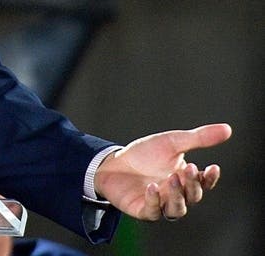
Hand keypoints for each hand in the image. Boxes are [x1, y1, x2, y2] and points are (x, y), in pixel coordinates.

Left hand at [94, 123, 231, 220]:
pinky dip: (155, 200)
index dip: (210, 178)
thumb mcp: (172, 142)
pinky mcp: (143, 209)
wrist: (112, 162)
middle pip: (193, 196)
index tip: (212, 167)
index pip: (204, 183)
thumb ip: (199, 138)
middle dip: (192, 184)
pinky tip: (152, 187)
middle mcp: (175, 194)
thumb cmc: (144, 154)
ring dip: (178, 195)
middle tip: (188, 168)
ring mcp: (160, 204)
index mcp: (184, 179)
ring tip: (173, 178)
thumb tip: (228, 129)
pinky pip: (153, 211)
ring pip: (177, 209)